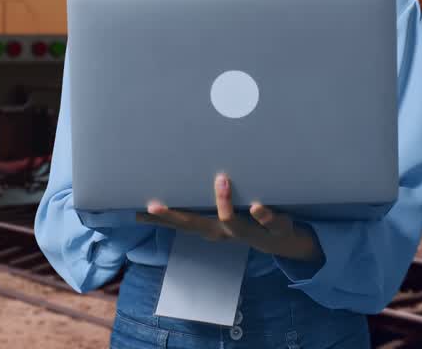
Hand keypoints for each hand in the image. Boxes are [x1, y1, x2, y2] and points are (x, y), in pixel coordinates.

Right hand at [135, 173, 321, 261]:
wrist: (286, 241)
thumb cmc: (248, 218)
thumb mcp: (224, 211)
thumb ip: (203, 199)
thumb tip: (179, 180)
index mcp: (213, 226)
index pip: (181, 222)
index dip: (158, 218)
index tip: (135, 210)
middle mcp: (228, 231)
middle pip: (197, 225)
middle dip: (174, 217)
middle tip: (153, 205)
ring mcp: (251, 231)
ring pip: (233, 223)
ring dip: (224, 203)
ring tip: (220, 179)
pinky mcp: (275, 228)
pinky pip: (269, 222)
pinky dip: (263, 214)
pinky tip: (257, 205)